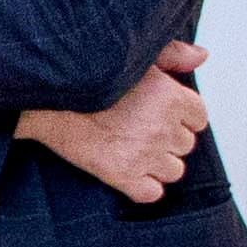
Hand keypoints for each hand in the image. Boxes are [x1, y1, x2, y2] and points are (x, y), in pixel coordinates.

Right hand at [20, 41, 210, 204]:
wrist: (46, 99)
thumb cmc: (87, 74)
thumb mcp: (133, 55)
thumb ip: (172, 53)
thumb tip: (200, 56)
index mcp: (171, 97)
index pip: (198, 118)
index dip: (181, 117)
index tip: (161, 114)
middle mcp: (162, 127)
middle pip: (185, 145)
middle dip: (168, 139)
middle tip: (140, 129)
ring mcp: (144, 154)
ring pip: (173, 170)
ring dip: (158, 164)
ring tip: (134, 149)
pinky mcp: (122, 175)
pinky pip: (150, 193)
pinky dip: (143, 187)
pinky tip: (129, 172)